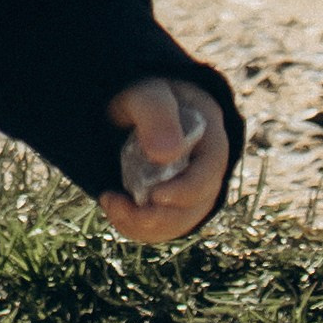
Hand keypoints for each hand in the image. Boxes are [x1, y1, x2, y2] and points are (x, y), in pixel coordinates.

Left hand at [99, 77, 228, 243]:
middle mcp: (206, 169)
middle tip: (119, 205)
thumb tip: (165, 153)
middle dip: (160, 215)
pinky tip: (113, 208)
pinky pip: (163, 227)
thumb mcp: (147, 94)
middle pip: (197, 205)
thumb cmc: (145, 96)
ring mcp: (191, 190)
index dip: (187, 189)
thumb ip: (156, 114)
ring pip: (179, 222)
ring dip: (145, 224)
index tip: (156, 195)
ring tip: (110, 203)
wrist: (131, 108)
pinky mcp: (171, 204)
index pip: (211, 171)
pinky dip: (138, 226)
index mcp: (210, 137)